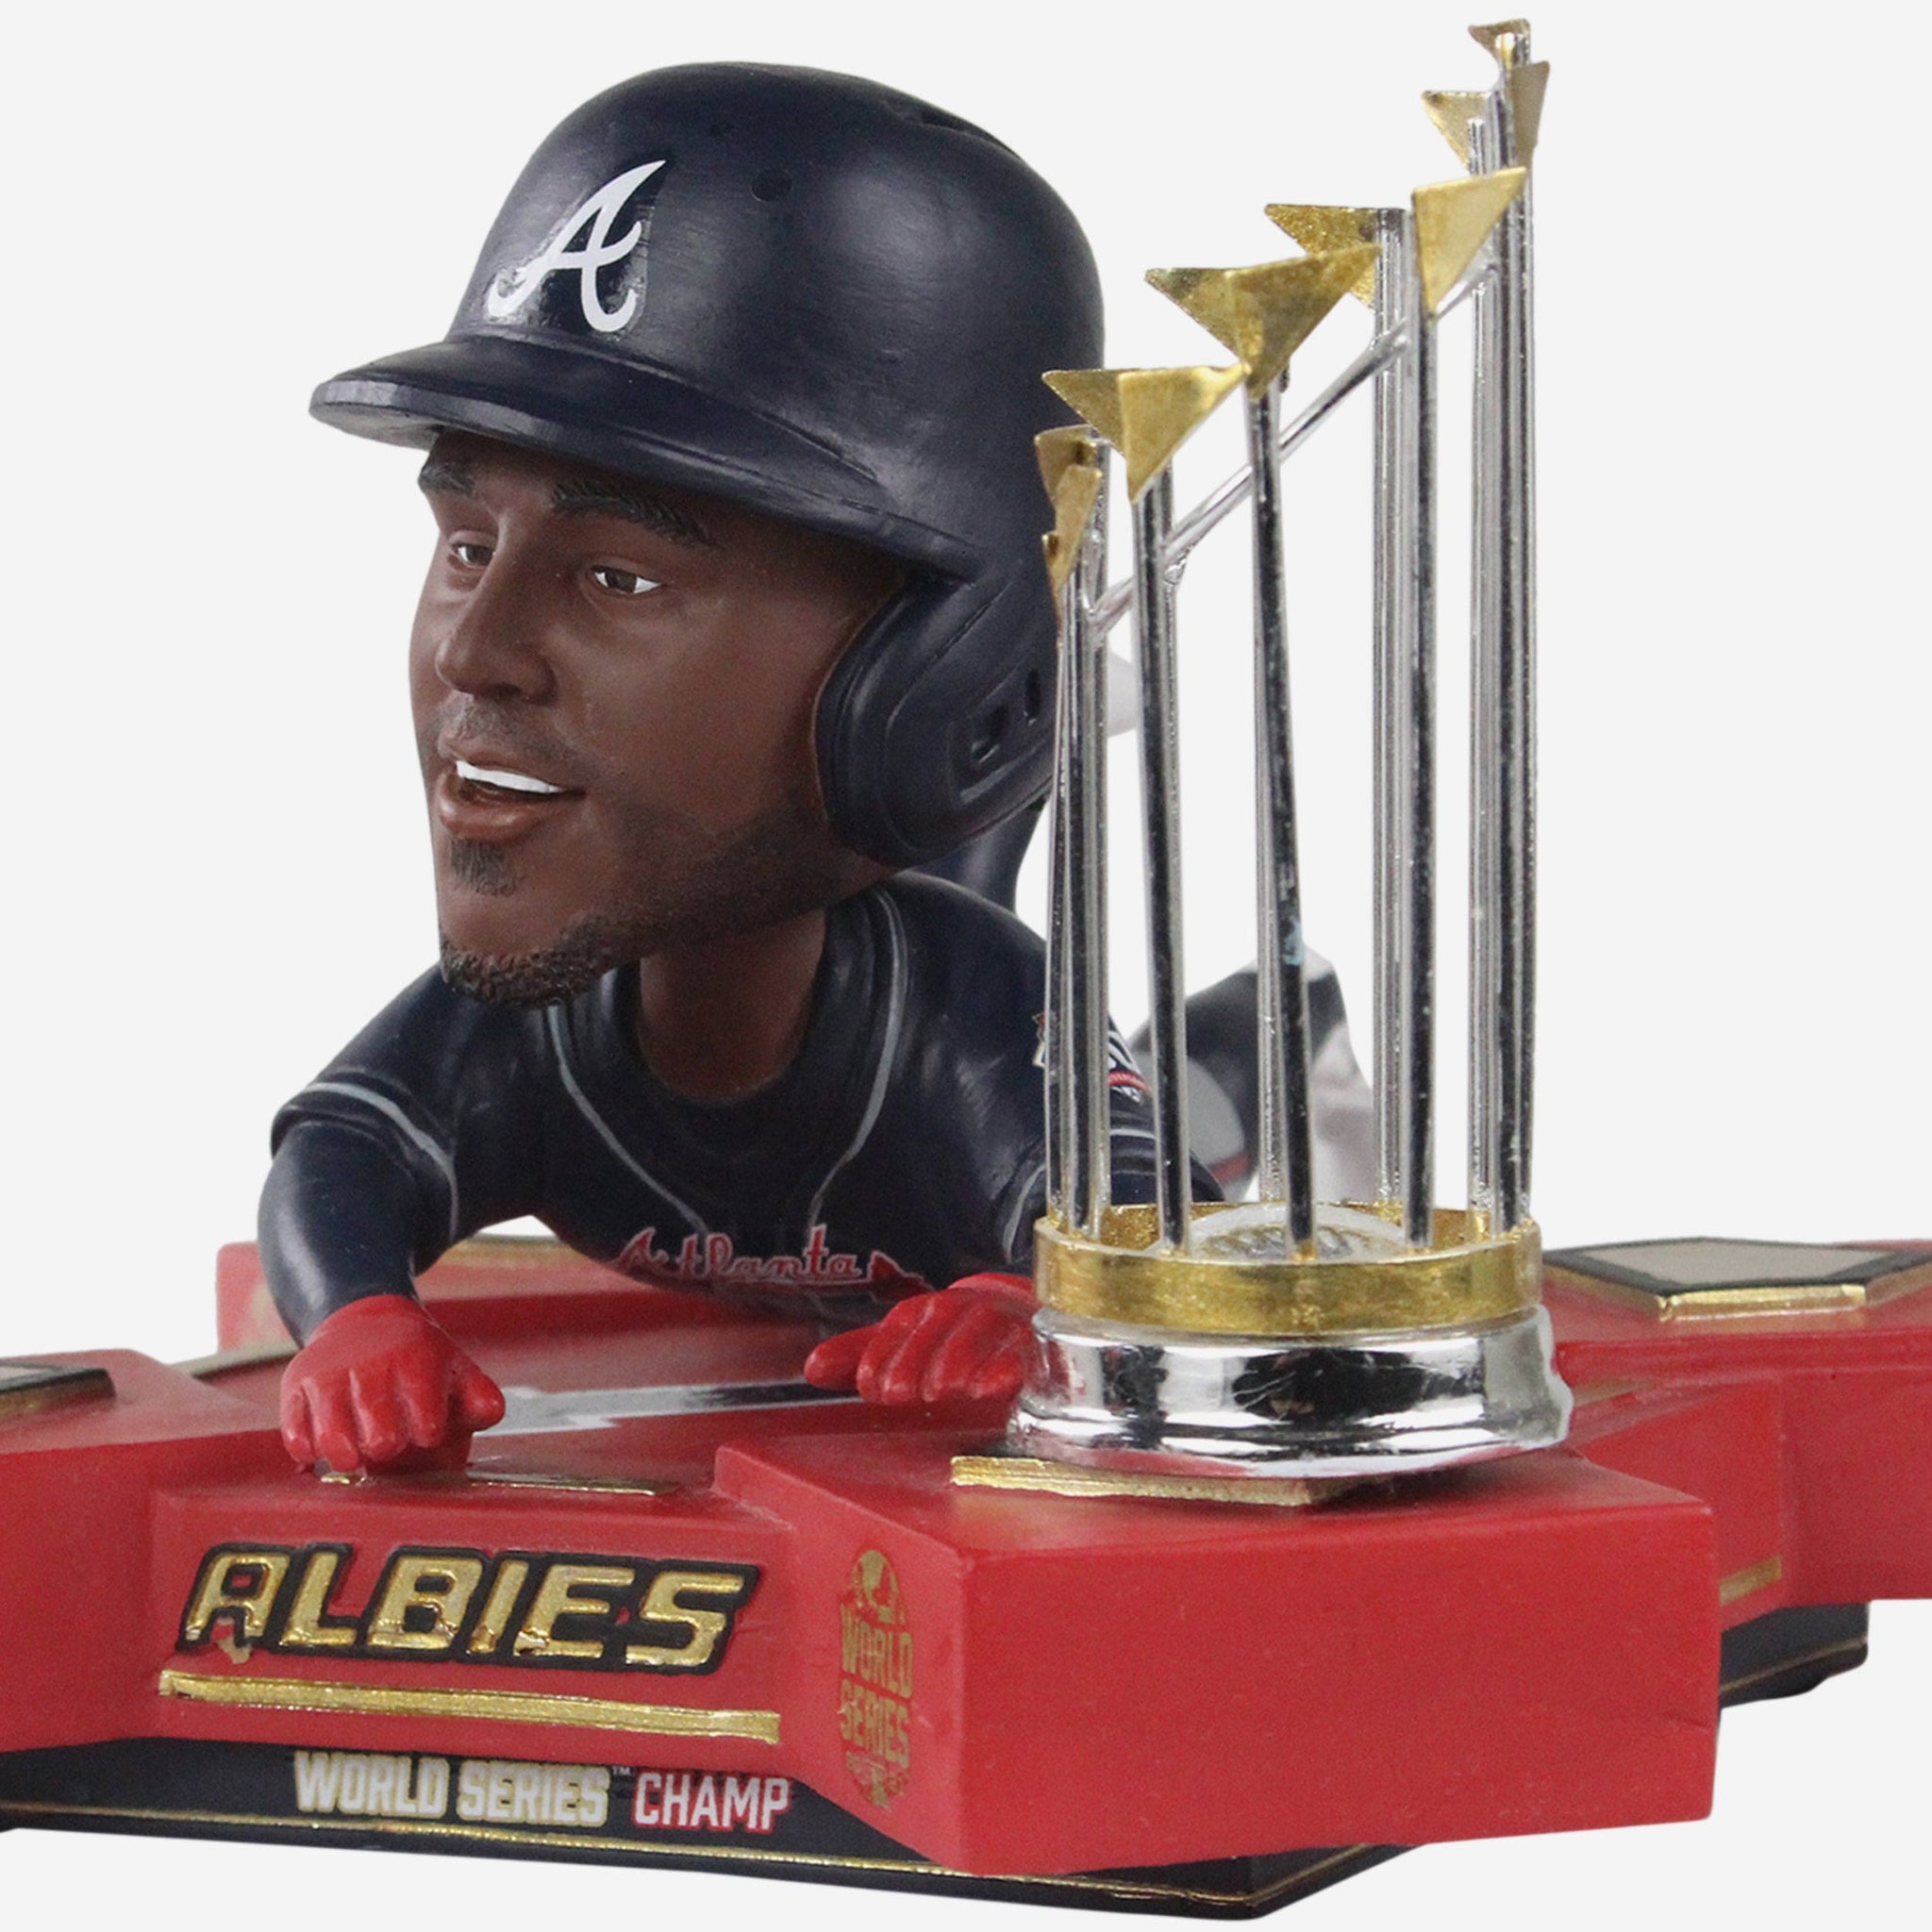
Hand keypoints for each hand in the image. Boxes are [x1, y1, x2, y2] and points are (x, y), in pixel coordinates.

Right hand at [279, 1294, 504, 1471]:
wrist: (364, 1319)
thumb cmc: (419, 1360)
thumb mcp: (457, 1369)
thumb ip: (481, 1397)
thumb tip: (488, 1415)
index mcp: (416, 1361)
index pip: (426, 1423)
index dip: (427, 1435)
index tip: (426, 1430)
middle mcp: (370, 1365)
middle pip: (381, 1438)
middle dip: (387, 1449)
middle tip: (387, 1443)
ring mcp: (330, 1375)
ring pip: (333, 1439)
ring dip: (347, 1457)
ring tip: (356, 1454)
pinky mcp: (296, 1384)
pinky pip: (295, 1433)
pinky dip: (308, 1451)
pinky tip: (322, 1450)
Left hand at [804, 1273, 1037, 1405]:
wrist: (1031, 1320)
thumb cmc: (960, 1339)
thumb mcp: (912, 1344)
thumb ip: (865, 1355)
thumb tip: (812, 1368)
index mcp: (935, 1308)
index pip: (906, 1320)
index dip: (884, 1350)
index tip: (869, 1384)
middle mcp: (970, 1306)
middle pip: (943, 1320)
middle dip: (918, 1356)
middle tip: (897, 1393)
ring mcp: (1008, 1320)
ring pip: (983, 1329)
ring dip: (957, 1359)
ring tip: (940, 1390)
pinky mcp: (1042, 1342)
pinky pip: (1027, 1349)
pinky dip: (1009, 1367)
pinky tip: (990, 1389)